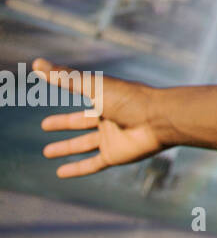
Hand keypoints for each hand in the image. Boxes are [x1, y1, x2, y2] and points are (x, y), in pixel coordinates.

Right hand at [33, 58, 168, 177]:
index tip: (48, 92)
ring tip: (47, 152)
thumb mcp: (92, 86)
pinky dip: (77, 169)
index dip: (66, 94)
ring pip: (84, 144)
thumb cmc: (128, 99)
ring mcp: (112, 137)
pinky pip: (93, 164)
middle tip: (45, 125)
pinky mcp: (115, 155)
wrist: (159, 119)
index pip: (82, 95)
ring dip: (66, 148)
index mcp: (106, 98)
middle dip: (64, 123)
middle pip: (81, 121)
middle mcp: (109, 117)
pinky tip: (60, 173)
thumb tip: (36, 63)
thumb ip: (65, 77)